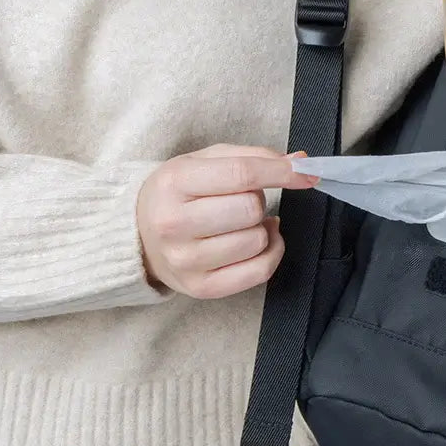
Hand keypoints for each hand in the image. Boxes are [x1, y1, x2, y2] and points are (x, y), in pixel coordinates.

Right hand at [136, 144, 318, 299]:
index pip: (241, 174)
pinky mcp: (201, 288)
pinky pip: (259, 271)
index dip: (280, 171)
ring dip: (261, 227)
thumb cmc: (178, 192)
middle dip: (258, 199)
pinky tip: (258, 240)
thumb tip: (299, 161)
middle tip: (242, 199)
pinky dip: (271, 252)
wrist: (139, 234)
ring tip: (242, 221)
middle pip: (251, 209)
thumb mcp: (204, 161)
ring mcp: (186, 261)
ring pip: (257, 240)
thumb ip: (252, 157)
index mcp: (174, 183)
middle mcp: (174, 224)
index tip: (305, 171)